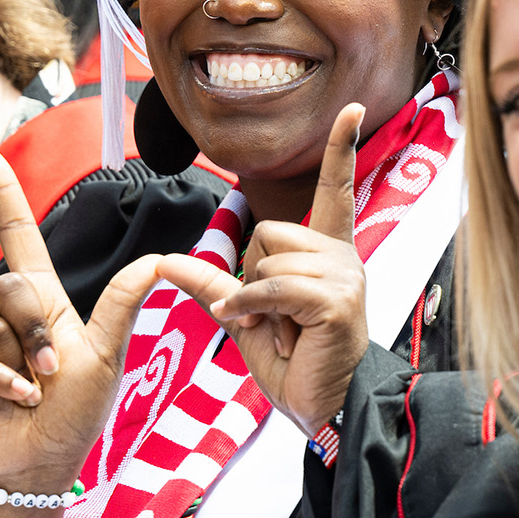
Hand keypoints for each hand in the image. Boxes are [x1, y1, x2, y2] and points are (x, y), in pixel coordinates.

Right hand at [0, 151, 162, 489]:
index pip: (19, 237)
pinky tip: (16, 401)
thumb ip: (123, 305)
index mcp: (43, 302)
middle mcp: (4, 315)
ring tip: (34, 393)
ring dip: (24, 363)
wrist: (43, 464)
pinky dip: (1, 380)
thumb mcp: (107, 355)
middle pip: (13, 285)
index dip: (3, 196)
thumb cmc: (75, 413)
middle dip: (37, 328)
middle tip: (52, 371)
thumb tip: (157, 259)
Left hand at [158, 105, 368, 435]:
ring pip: (267, 257)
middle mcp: (341, 255)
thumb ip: (212, 282)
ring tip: (283, 332)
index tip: (354, 110)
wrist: (326, 407)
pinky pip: (271, 286)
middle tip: (274, 318)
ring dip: (256, 301)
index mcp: (327, 252)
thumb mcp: (245, 316)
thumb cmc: (296, 363)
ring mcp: (343, 276)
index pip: (335, 188)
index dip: (342, 148)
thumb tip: (165, 260)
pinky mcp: (335, 300)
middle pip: (268, 229)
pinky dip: (252, 307)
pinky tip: (262, 330)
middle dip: (253, 273)